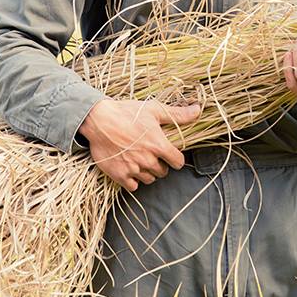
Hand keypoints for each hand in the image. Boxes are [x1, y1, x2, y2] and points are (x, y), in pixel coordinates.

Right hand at [78, 99, 200, 191]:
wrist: (98, 120)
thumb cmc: (127, 113)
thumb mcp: (154, 110)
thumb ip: (177, 114)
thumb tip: (198, 110)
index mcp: (159, 145)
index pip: (178, 162)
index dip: (175, 158)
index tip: (169, 154)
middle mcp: (148, 160)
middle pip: (163, 172)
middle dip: (160, 165)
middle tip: (151, 154)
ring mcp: (133, 169)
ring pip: (149, 180)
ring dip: (147, 172)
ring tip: (140, 160)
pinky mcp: (119, 175)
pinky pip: (133, 186)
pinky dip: (133, 180)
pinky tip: (129, 168)